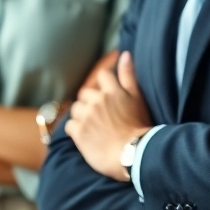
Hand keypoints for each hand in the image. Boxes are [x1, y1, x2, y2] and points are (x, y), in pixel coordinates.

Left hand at [63, 51, 151, 181]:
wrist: (134, 155)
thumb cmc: (139, 127)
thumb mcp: (138, 98)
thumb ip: (128, 75)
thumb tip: (125, 54)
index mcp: (111, 91)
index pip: (101, 75)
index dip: (103, 84)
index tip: (108, 96)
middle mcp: (96, 100)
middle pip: (85, 93)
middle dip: (90, 101)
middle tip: (101, 115)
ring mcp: (86, 116)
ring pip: (76, 109)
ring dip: (82, 115)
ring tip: (93, 126)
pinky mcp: (78, 133)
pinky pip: (69, 126)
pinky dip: (75, 130)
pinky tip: (86, 136)